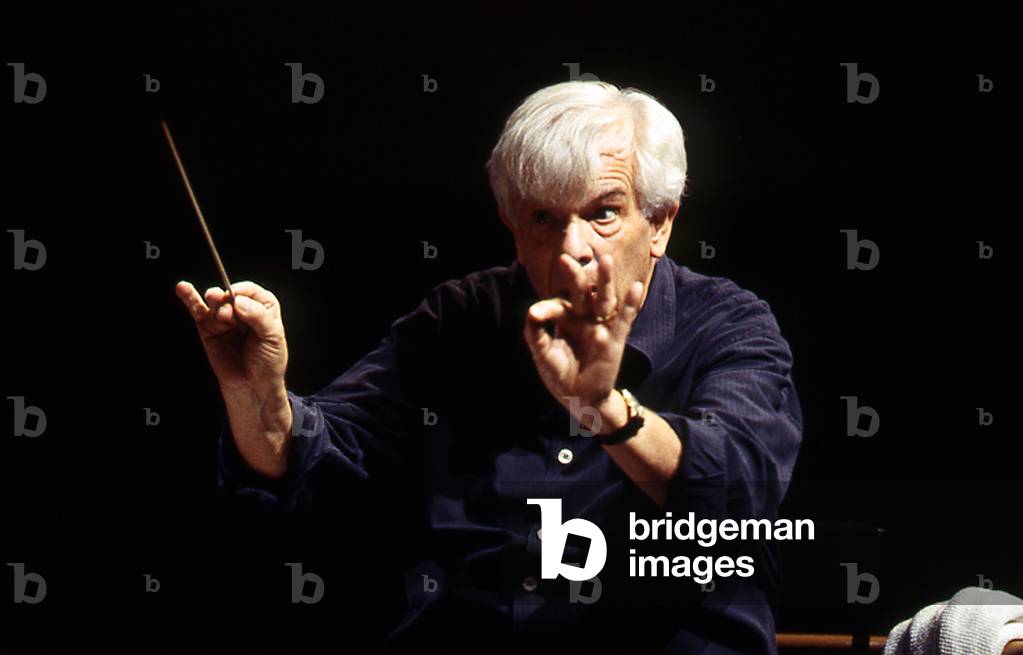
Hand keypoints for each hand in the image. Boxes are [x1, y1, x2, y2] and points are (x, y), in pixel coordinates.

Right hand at [175, 280, 288, 393]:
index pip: (250, 290)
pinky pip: (197, 310)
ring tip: (221, 316)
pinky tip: (182, 288)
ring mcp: (224, 318)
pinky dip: (189, 298)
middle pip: (230, 293)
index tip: (238, 302)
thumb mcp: (272, 337)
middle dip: (227, 300)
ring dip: (214, 301)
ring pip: (214, 300)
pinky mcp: (208, 329)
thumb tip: (238, 301)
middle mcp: (243, 310)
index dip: (242, 292)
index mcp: (263, 308)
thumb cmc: (267, 362)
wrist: (253, 387)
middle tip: (229, 315)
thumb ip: (258, 316)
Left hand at [523, 254, 643, 430]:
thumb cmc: (560, 375)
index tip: (537, 315)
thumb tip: (532, 311)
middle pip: (582, 292)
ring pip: (604, 299)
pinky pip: (625, 318)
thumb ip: (536, 333)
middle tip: (565, 259)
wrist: (580, 399)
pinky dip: (631, 304)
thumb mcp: (543, 355)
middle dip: (575, 276)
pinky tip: (636, 287)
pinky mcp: (615, 339)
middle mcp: (583, 318)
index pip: (557, 306)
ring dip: (605, 280)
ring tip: (606, 260)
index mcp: (565, 319)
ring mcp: (601, 326)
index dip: (548, 308)